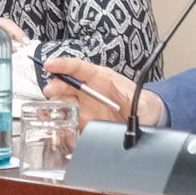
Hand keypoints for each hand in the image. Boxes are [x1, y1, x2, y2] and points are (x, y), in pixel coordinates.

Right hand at [41, 56, 161, 127]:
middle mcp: (89, 90)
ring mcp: (85, 106)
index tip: (50, 65)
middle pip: (66, 85)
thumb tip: (136, 107)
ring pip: (63, 103)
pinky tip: (60, 130)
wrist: (145, 119)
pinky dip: (62, 125)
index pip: (78, 67)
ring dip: (56, 107)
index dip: (63, 65)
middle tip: (51, 92)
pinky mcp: (84, 122)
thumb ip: (138, 103)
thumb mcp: (142, 101)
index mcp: (101, 78)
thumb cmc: (142, 103)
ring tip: (52, 112)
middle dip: (56, 87)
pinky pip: (68, 122)